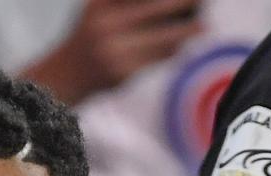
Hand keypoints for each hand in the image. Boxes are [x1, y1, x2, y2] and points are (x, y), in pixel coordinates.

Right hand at [22, 0, 201, 103]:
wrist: (67, 74)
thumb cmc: (90, 36)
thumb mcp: (99, 7)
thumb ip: (125, 1)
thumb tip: (169, 5)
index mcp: (101, 3)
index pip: (144, 0)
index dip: (169, 1)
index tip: (192, 0)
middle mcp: (106, 23)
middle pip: (157, 9)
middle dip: (184, 5)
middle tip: (203, 2)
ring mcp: (115, 49)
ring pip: (162, 38)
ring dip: (186, 32)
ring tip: (202, 25)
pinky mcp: (124, 72)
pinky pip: (157, 59)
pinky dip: (174, 49)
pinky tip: (184, 43)